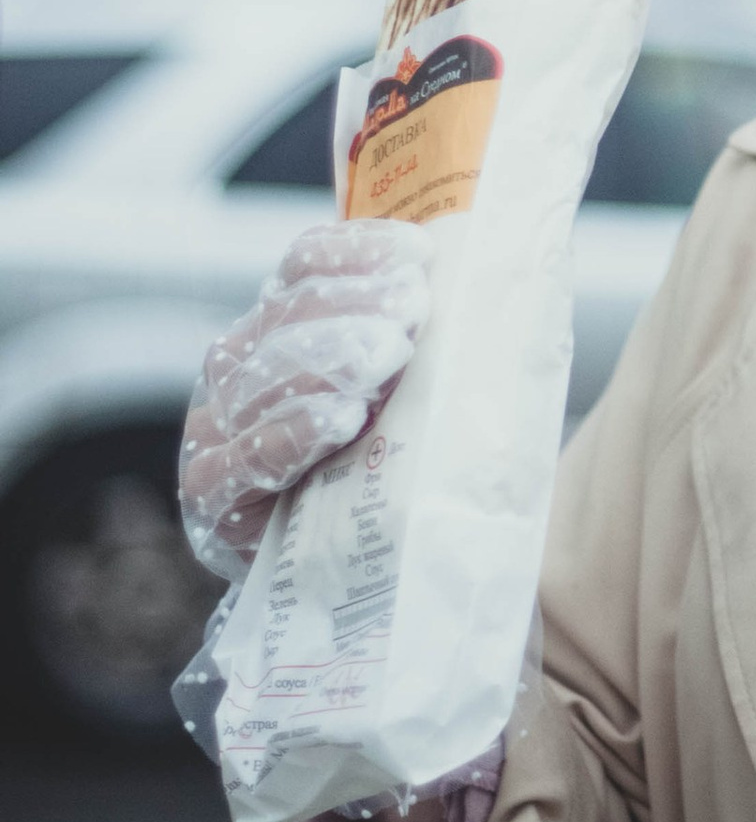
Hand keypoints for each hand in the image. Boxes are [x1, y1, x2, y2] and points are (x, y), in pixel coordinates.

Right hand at [179, 222, 429, 574]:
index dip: (356, 251)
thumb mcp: (415, 384)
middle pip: (283, 318)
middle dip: (352, 306)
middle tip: (412, 308)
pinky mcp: (215, 499)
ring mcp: (218, 432)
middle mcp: (239, 368)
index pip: (303, 266)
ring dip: (325, 361)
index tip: (419, 254)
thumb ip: (426, 329)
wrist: (371, 569)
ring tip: (386, 356)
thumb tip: (476, 265)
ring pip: (257, 381)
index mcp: (282, 325)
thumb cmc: (398, 459)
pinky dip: (291, 434)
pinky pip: (241, 460)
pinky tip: (338, 420)